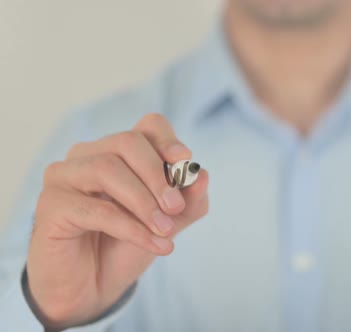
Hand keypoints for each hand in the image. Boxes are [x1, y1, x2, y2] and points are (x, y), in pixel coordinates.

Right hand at [26, 113, 208, 329]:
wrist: (92, 287)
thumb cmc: (126, 245)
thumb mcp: (169, 222)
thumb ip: (189, 201)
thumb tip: (202, 175)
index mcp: (119, 151)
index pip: (148, 126)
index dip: (168, 140)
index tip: (185, 162)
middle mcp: (89, 155)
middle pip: (128, 142)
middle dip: (158, 175)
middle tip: (176, 208)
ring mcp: (64, 176)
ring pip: (108, 169)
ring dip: (144, 202)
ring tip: (165, 230)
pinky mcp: (51, 205)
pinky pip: (95, 208)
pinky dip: (132, 228)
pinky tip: (154, 244)